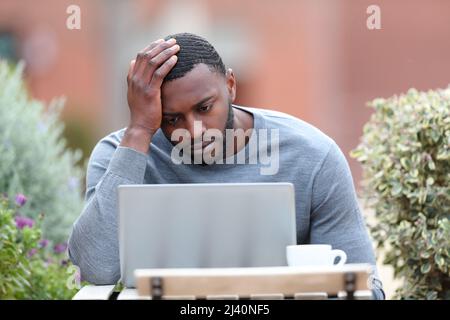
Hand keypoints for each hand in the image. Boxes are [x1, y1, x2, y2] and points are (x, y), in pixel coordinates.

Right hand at [121, 38, 179, 152]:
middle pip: (147, 55)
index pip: (141, 55)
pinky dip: (167, 64)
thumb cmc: (142, 112)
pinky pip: (159, 74)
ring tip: (177, 47)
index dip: (152, 46)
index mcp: (132, 78)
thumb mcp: (136, 93)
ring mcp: (141, 85)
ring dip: (166, 52)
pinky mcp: (150, 92)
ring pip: (153, 62)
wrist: (140, 127)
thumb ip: (135, 78)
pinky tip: (175, 59)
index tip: (163, 41)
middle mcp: (135, 79)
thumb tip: (134, 63)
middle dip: (161, 46)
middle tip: (173, 41)